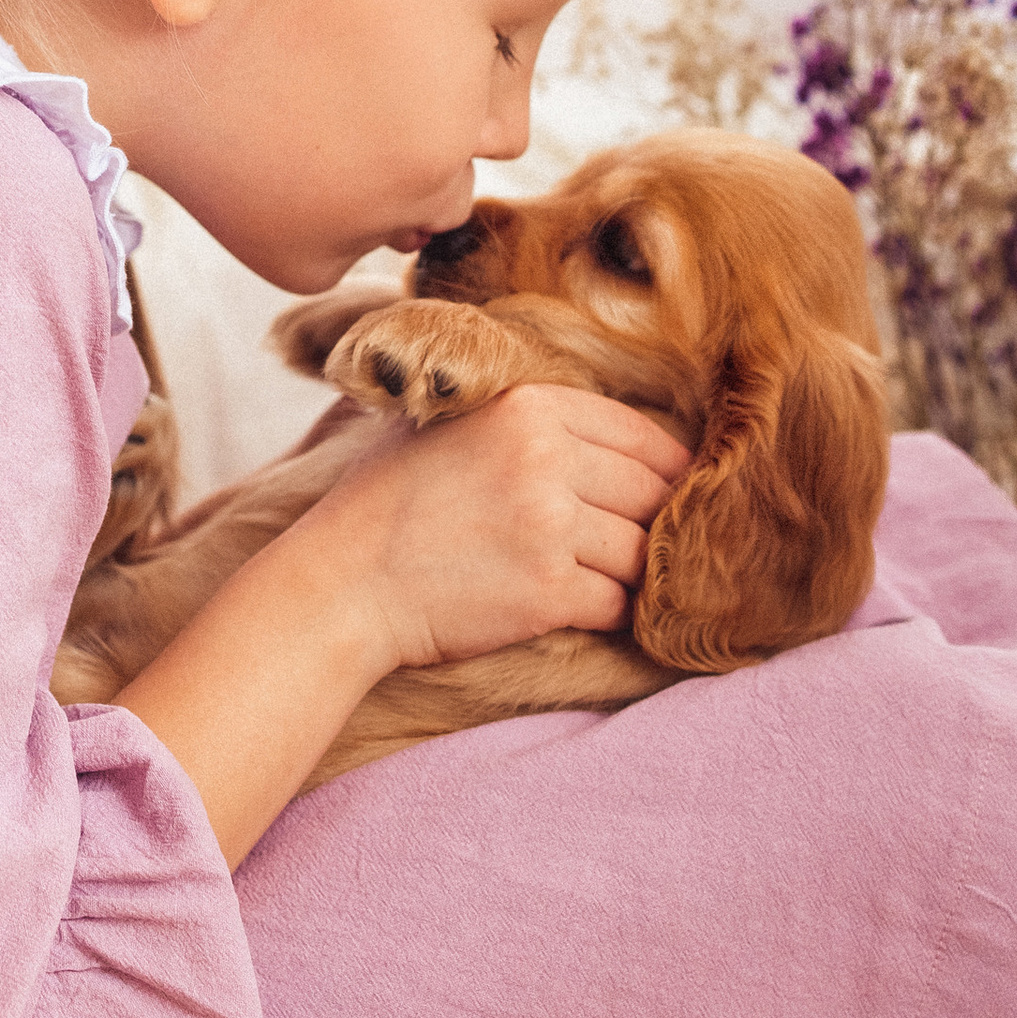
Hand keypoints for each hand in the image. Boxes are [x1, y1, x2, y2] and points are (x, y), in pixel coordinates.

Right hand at [309, 382, 686, 676]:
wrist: (343, 583)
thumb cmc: (385, 502)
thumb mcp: (445, 421)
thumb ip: (518, 414)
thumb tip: (588, 425)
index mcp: (527, 406)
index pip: (641, 434)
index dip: (666, 467)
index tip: (673, 489)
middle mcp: (545, 458)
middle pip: (651, 493)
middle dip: (652, 521)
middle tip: (645, 540)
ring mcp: (549, 526)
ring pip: (640, 551)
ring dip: (629, 571)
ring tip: (606, 576)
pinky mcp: (548, 592)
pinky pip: (617, 603)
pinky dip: (609, 611)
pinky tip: (582, 608)